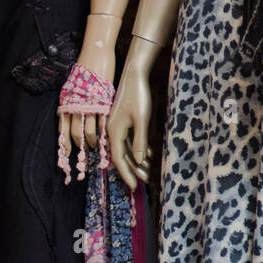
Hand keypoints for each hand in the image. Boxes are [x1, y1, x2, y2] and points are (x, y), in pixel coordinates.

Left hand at [57, 40, 115, 167]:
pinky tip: (107, 136)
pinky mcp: (104, 100)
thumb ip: (71, 102)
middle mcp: (77, 105)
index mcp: (67, 102)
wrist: (96, 55)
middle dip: (81, 145)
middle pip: (75, 132)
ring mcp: (91, 103)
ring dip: (93, 140)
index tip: (68, 153)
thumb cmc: (84, 69)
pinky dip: (105, 130)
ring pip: (90, 129)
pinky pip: (104, 120)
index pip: (63, 128)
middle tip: (85, 152)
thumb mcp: (72, 87)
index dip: (65, 143)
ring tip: (97, 146)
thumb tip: (70, 117)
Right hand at [108, 69, 153, 191]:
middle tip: (145, 182)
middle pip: (122, 156)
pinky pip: (130, 140)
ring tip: (149, 172)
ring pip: (126, 149)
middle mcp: (113, 131)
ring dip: (137, 161)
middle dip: (133, 170)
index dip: (126, 173)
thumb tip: (138, 161)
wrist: (135, 75)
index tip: (134, 187)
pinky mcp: (125, 121)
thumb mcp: (142, 119)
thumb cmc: (138, 96)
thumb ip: (140, 141)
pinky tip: (148, 156)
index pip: (119, 158)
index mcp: (114, 132)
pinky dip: (138, 149)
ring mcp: (118, 126)